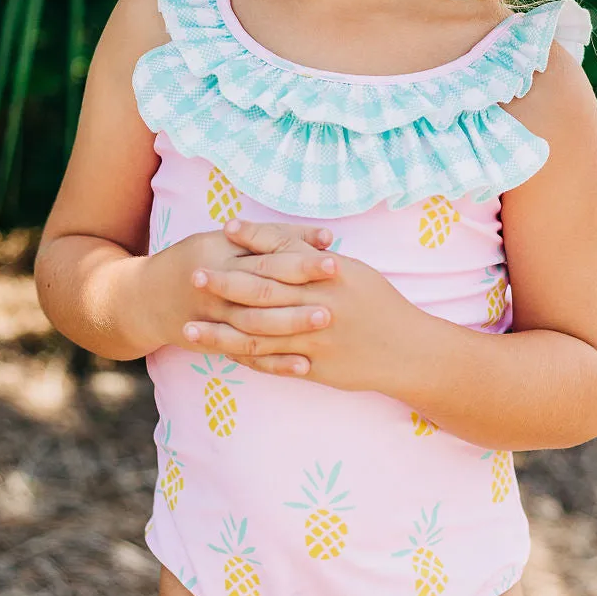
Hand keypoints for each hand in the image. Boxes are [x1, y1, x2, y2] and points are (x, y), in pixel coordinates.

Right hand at [140, 217, 336, 363]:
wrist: (147, 298)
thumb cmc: (199, 259)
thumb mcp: (228, 240)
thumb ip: (276, 237)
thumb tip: (326, 237)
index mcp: (219, 253)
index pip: (266, 256)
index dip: (300, 258)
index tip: (334, 261)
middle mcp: (214, 286)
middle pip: (262, 290)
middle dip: (300, 294)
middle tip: (336, 296)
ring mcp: (213, 319)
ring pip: (255, 325)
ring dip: (291, 325)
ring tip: (325, 323)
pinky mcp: (214, 344)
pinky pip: (246, 356)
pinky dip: (274, 363)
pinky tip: (303, 366)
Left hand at [183, 217, 424, 390]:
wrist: (407, 350)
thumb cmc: (381, 305)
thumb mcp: (355, 273)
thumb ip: (318, 259)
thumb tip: (285, 242)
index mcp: (330, 275)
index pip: (285, 251)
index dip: (254, 239)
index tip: (225, 229)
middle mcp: (319, 303)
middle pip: (263, 290)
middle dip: (226, 283)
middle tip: (195, 276)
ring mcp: (314, 338)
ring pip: (258, 333)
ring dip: (220, 330)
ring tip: (189, 326)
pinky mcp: (313, 366)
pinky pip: (271, 362)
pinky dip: (244, 357)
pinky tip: (220, 353)